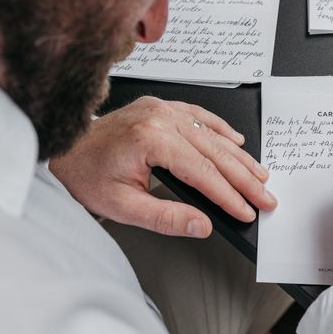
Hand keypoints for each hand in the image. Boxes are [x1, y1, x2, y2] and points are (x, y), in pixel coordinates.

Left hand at [49, 96, 276, 237]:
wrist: (67, 150)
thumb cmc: (88, 175)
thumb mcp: (123, 207)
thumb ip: (166, 218)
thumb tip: (202, 225)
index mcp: (149, 139)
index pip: (202, 171)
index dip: (229, 194)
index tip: (247, 210)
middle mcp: (158, 118)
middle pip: (214, 151)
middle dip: (244, 178)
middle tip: (265, 196)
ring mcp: (161, 109)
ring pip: (211, 134)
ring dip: (238, 157)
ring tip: (259, 175)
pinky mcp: (160, 108)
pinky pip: (199, 116)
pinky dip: (220, 130)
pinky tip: (236, 142)